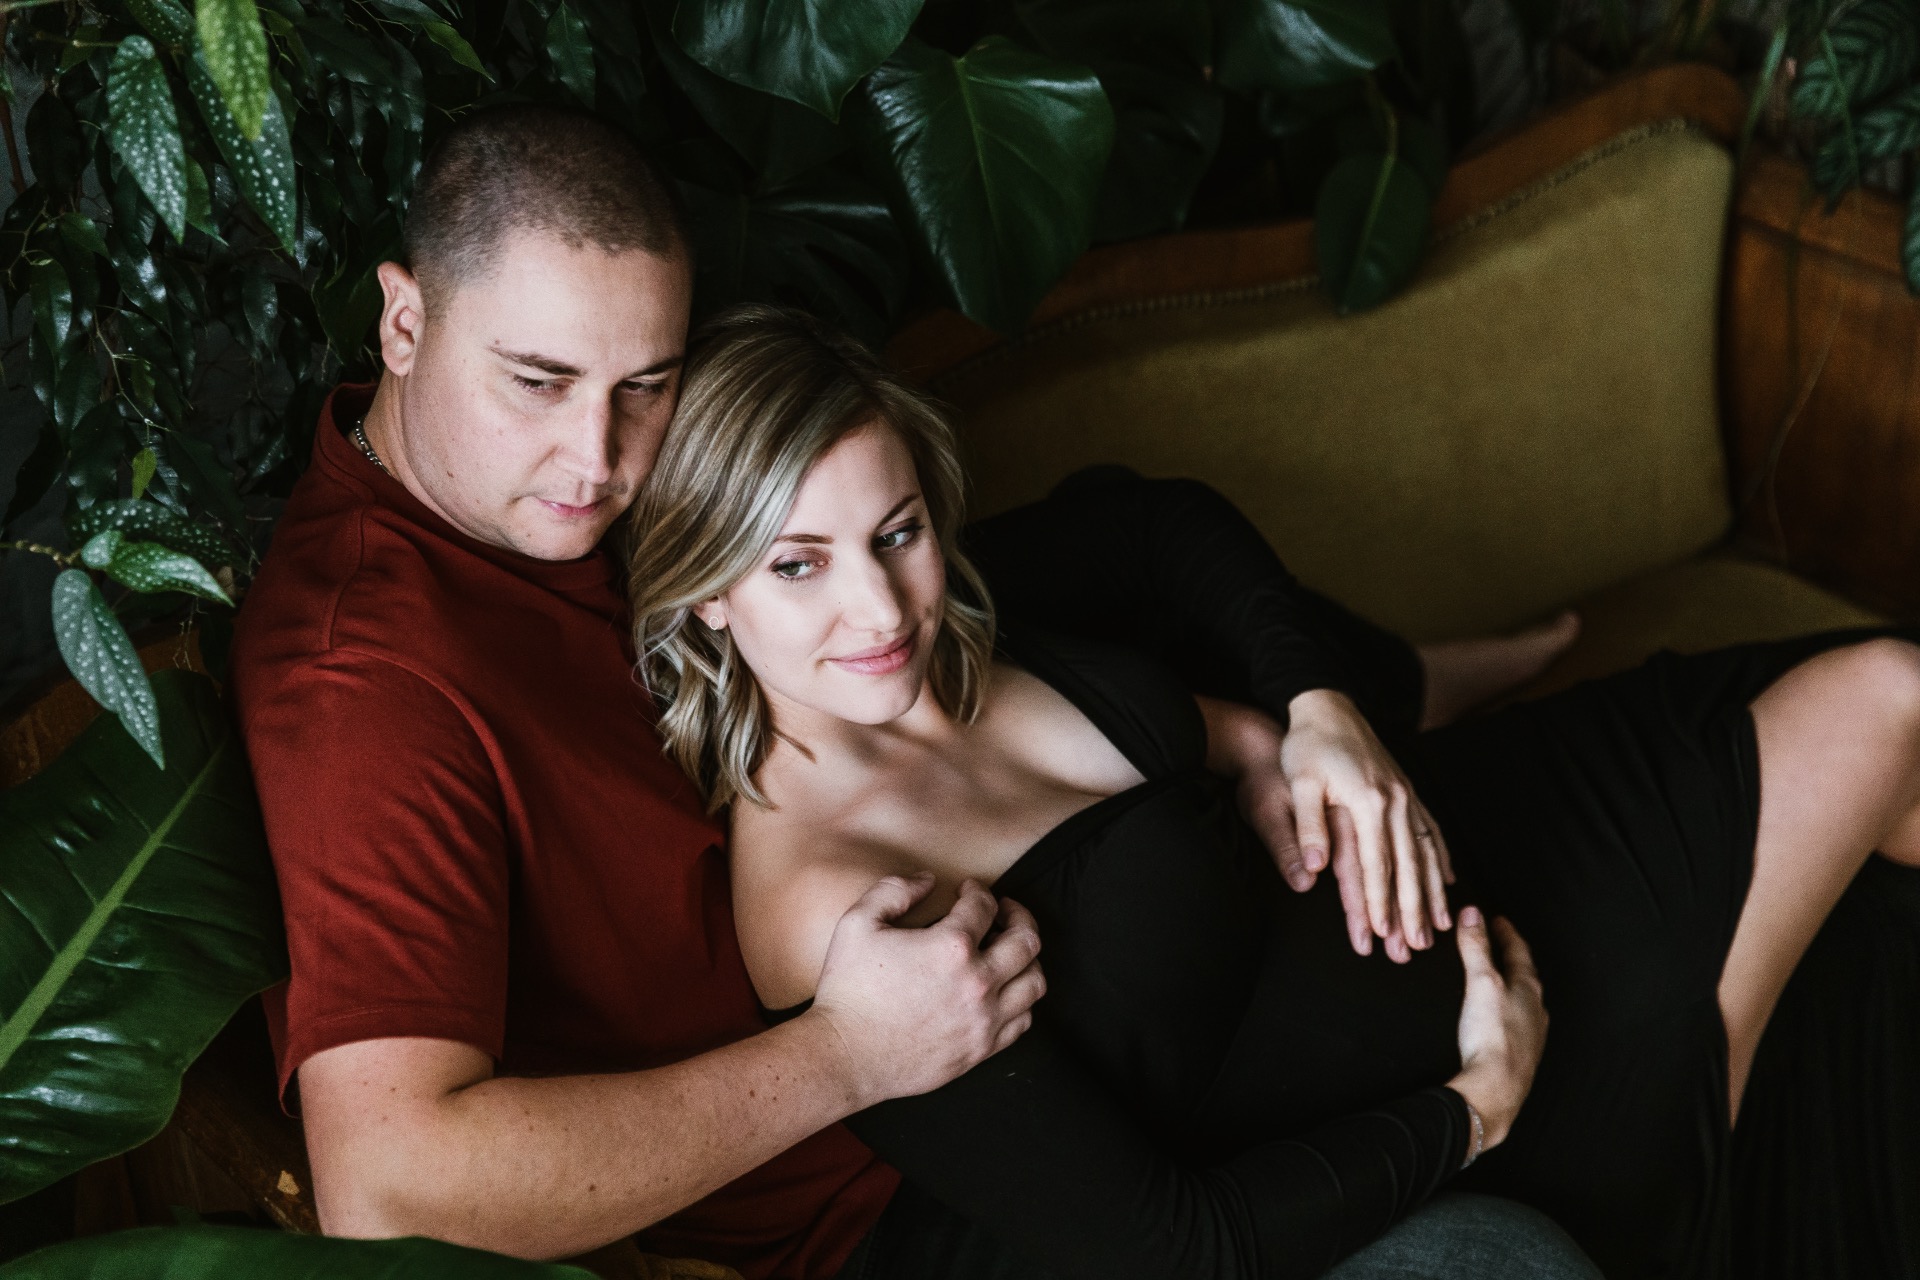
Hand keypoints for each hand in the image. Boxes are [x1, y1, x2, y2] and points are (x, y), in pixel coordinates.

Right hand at [808, 874, 1045, 1107]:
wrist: (845, 1056)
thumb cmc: (849, 991)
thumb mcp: (857, 924)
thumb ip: (893, 890)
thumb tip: (926, 880)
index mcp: (951, 947)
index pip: (985, 906)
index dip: (978, 890)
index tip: (968, 891)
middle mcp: (977, 983)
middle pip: (1026, 940)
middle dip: (1018, 916)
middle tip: (1005, 911)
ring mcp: (983, 1020)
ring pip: (1034, 982)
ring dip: (1027, 959)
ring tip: (1012, 950)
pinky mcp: (980, 1049)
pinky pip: (1022, 1021)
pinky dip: (1021, 1000)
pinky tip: (1004, 990)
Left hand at [1282, 689, 1453, 958]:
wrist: (1328, 705)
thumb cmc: (1308, 745)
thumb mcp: (1300, 782)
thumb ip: (1309, 826)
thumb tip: (1315, 870)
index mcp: (1368, 802)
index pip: (1376, 863)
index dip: (1381, 901)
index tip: (1385, 933)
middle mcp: (1395, 801)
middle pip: (1409, 865)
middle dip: (1414, 909)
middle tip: (1418, 947)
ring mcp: (1406, 795)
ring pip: (1426, 852)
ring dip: (1434, 892)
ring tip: (1441, 926)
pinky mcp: (1406, 790)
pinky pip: (1431, 829)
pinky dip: (1442, 857)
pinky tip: (1450, 880)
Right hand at [1445, 907, 1546, 1150]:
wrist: (1497, 1087)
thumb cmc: (1492, 1035)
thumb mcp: (1480, 982)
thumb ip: (1476, 947)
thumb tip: (1471, 914)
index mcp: (1528, 988)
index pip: (1519, 951)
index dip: (1506, 933)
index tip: (1496, 920)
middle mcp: (1535, 1009)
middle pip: (1525, 975)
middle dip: (1511, 957)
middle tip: (1498, 943)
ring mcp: (1531, 1033)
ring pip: (1524, 1000)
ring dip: (1511, 984)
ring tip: (1497, 977)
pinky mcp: (1521, 1054)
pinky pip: (1517, 1022)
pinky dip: (1507, 1010)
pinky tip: (1498, 1018)